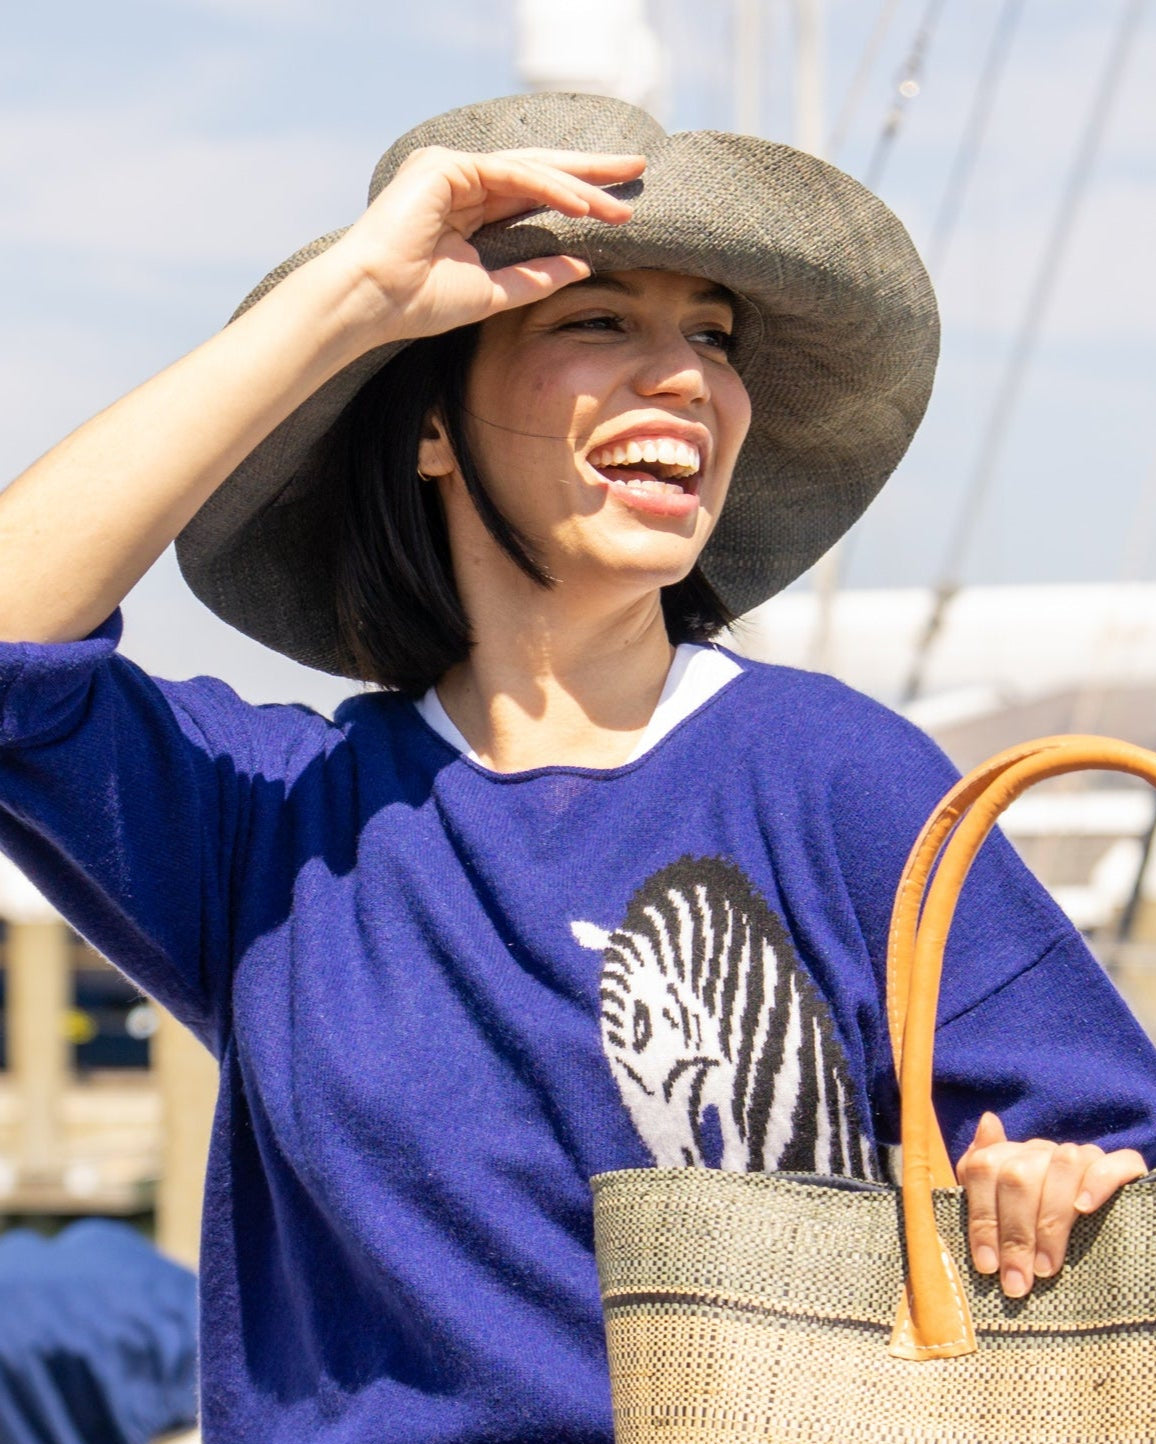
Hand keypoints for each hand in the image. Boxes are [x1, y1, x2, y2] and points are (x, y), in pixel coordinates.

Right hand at [328, 145, 645, 344]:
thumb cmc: (418, 304)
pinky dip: (549, 188)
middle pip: (538, 169)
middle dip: (589, 171)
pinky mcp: (446, 166)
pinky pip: (511, 173)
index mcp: (468, 205)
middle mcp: (460, 179)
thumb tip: (583, 265)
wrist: (373, 303)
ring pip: (530, 169)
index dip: (579, 195)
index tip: (620, 206)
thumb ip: (535, 276)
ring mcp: (451, 168)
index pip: (534, 192)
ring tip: (617, 202)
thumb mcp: (492, 292)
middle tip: (637, 170)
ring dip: (577, 186)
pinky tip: (581, 205)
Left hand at [956, 1111, 1146, 1296]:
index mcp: (1009, 1155)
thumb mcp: (1000, 1205)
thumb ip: (979, 1173)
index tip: (988, 1265)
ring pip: (1062, 1166)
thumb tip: (988, 1119)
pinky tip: (1084, 1210)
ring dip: (1051, 1222)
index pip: (983, 1168)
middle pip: (1019, 1175)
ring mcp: (1082, 1154)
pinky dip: (1096, 1184)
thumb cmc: (1035, 1222)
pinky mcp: (1122, 1166)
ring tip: (1046, 1268)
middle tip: (1018, 1280)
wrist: (1095, 1218)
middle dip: (1015, 1233)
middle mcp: (1043, 1150)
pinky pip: (1113, 1163)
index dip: (982, 1218)